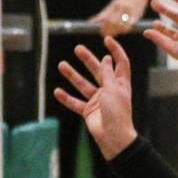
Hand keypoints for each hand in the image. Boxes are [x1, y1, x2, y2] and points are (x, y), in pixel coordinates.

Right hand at [52, 38, 138, 159]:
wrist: (114, 138)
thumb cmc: (118, 114)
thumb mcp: (113, 90)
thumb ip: (107, 74)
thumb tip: (106, 59)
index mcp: (120, 84)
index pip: (120, 63)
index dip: (115, 50)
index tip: (106, 39)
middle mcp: (110, 90)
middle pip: (98, 71)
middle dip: (88, 60)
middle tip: (78, 49)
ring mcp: (99, 101)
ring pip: (84, 85)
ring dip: (73, 75)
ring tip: (61, 65)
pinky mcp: (89, 111)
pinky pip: (76, 102)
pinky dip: (67, 97)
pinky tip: (57, 91)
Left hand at [92, 0, 150, 38]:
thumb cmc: (123, 0)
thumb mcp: (112, 4)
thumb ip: (103, 14)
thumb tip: (91, 22)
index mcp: (114, 5)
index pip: (106, 18)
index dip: (103, 27)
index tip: (101, 32)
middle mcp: (121, 8)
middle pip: (112, 22)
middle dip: (108, 30)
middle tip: (106, 34)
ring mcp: (129, 12)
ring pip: (120, 25)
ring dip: (116, 31)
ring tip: (114, 33)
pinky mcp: (136, 16)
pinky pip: (129, 26)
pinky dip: (124, 30)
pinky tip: (122, 31)